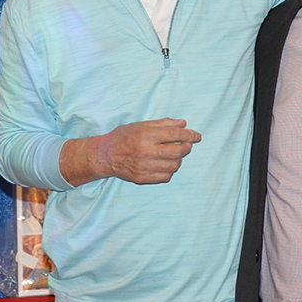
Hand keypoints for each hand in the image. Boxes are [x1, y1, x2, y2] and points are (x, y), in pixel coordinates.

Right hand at [60, 119, 200, 185]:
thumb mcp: (141, 124)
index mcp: (145, 135)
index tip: (197, 136)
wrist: (104, 155)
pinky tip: (166, 164)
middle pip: (177, 152)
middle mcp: (145, 151)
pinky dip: (170, 170)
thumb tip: (183, 123)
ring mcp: (143, 166)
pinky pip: (165, 176)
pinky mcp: (141, 178)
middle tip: (187, 145)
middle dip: (187, 147)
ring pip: (173, 165)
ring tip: (175, 154)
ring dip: (179, 159)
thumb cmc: (123, 137)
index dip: (189, 135)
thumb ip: (163, 124)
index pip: (174, 135)